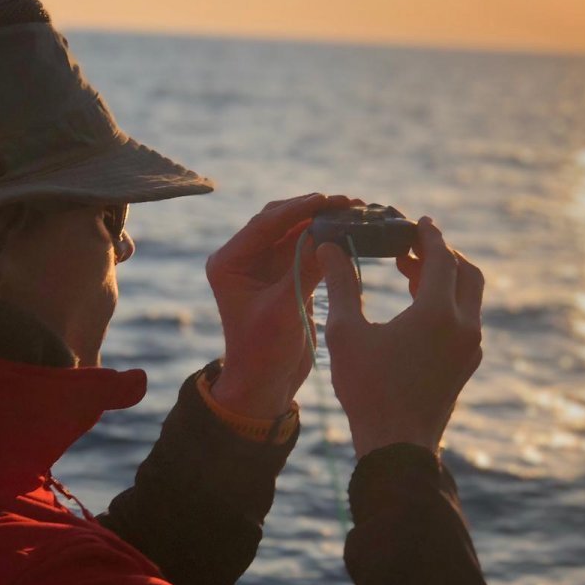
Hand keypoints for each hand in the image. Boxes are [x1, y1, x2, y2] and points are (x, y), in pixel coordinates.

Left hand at [206, 192, 360, 418]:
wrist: (265, 385)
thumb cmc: (263, 352)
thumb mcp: (282, 309)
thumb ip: (303, 269)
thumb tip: (327, 232)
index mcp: (229, 263)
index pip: (264, 224)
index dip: (297, 209)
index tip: (326, 199)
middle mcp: (245, 259)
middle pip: (281, 221)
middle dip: (313, 210)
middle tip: (348, 201)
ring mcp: (266, 267)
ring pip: (297, 233)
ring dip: (324, 222)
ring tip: (355, 211)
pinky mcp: (287, 278)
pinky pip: (308, 250)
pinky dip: (328, 241)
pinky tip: (351, 232)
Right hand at [315, 217, 483, 457]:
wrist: (396, 445)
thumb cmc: (367, 389)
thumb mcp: (345, 334)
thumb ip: (341, 285)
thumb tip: (328, 248)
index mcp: (436, 312)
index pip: (441, 257)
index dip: (428, 235)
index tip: (417, 221)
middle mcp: (463, 325)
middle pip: (466, 272)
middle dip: (442, 254)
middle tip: (413, 246)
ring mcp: (469, 347)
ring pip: (469, 296)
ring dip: (445, 278)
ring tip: (410, 273)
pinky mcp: (467, 363)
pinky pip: (465, 319)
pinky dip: (448, 302)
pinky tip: (418, 309)